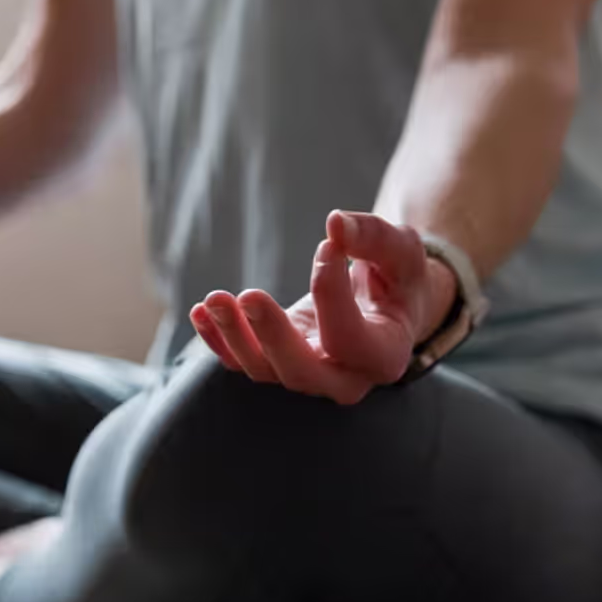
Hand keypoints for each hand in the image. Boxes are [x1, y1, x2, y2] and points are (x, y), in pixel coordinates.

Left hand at [188, 210, 457, 404]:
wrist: (385, 305)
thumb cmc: (397, 278)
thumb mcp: (401, 252)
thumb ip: (374, 239)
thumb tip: (336, 224)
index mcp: (384, 356)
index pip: (350, 338)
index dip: (332, 295)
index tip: (326, 245)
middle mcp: (344, 378)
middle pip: (301, 373)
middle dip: (271, 336)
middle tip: (249, 294)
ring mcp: (307, 375)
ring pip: (263, 370)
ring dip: (234, 335)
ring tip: (213, 298)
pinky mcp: (276, 363)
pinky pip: (241, 362)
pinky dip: (218, 340)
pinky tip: (200, 311)